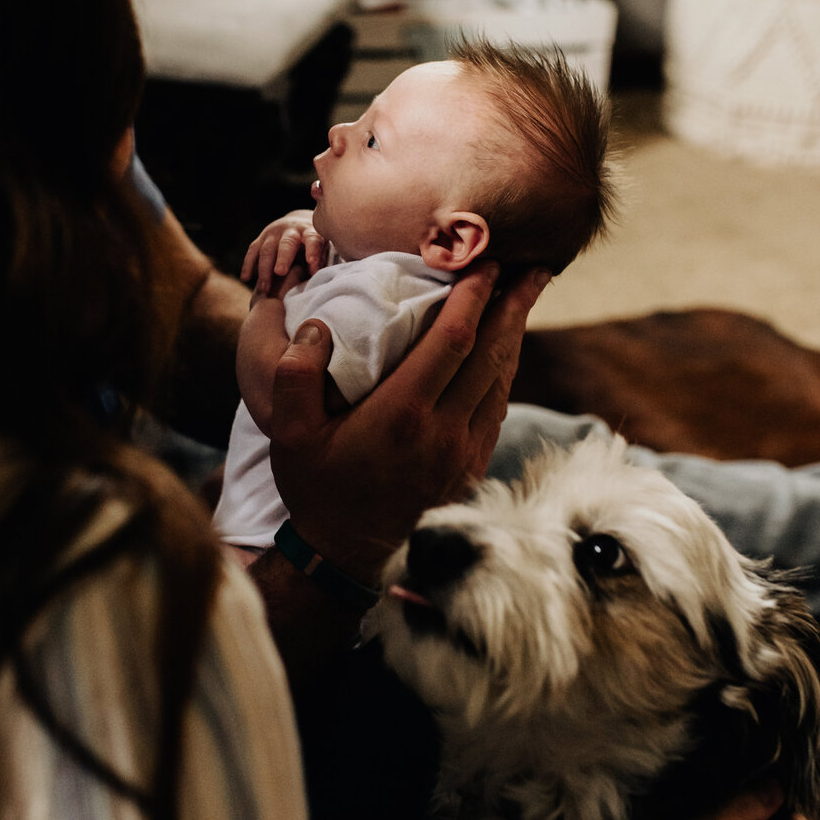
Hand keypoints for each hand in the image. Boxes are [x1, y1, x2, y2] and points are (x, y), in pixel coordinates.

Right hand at [241, 211, 326, 294]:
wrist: (297, 224)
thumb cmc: (313, 244)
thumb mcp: (321, 248)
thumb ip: (319, 259)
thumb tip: (313, 272)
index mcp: (310, 231)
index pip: (312, 239)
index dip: (312, 249)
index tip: (312, 262)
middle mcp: (291, 230)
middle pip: (286, 243)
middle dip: (282, 258)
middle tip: (280, 272)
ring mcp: (274, 233)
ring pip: (267, 249)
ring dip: (264, 270)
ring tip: (264, 289)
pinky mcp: (261, 238)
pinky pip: (253, 251)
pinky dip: (248, 265)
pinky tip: (245, 278)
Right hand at [268, 263, 549, 582]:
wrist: (345, 557)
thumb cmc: (315, 488)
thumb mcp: (287, 433)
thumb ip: (295, 375)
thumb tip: (315, 325)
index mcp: (402, 414)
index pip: (453, 340)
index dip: (475, 296)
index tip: (485, 262)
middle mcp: (442, 431)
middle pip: (491, 354)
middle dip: (513, 305)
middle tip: (533, 268)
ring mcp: (463, 452)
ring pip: (501, 381)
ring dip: (514, 336)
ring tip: (526, 299)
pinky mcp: (471, 467)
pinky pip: (497, 408)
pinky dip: (505, 373)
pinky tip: (505, 352)